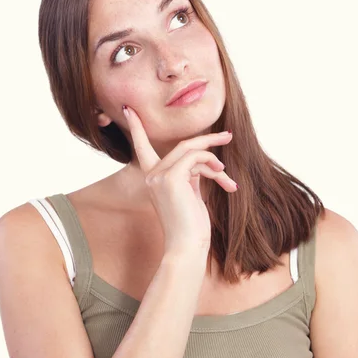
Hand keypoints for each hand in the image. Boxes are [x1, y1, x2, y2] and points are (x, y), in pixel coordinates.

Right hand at [122, 105, 236, 253]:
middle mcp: (151, 175)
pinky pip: (195, 158)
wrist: (186, 247)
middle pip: (181, 145)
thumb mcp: (190, 196)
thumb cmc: (190, 227)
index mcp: (153, 179)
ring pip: (190, 149)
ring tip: (228, 176)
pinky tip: (224, 177)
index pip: (141, 147)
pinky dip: (212, 164)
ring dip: (214, 158)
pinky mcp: (170, 178)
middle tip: (228, 136)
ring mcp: (158, 176)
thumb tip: (205, 160)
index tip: (128, 110)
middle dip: (207, 140)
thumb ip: (190, 175)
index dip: (135, 128)